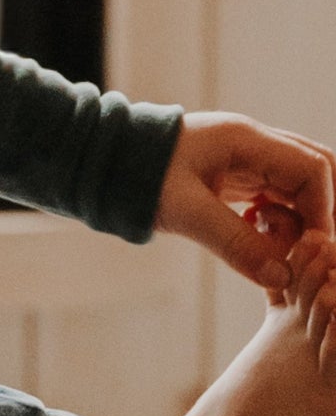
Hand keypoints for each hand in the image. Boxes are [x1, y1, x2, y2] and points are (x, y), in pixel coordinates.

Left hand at [155, 111, 333, 291]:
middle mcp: (251, 142)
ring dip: (300, 217)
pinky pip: (275, 194)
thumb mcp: (184, 211)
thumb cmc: (137, 175)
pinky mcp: (233, 174)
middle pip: (315, 170)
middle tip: (307, 249)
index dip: (323, 210)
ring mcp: (243, 157)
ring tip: (281, 247)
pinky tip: (260, 238)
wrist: (101, 160)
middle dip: (320, 211)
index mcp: (244, 139)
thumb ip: (234, 242)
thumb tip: (282, 276)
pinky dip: (280, 218)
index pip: (313, 168)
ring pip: (297, 184)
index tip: (310, 247)